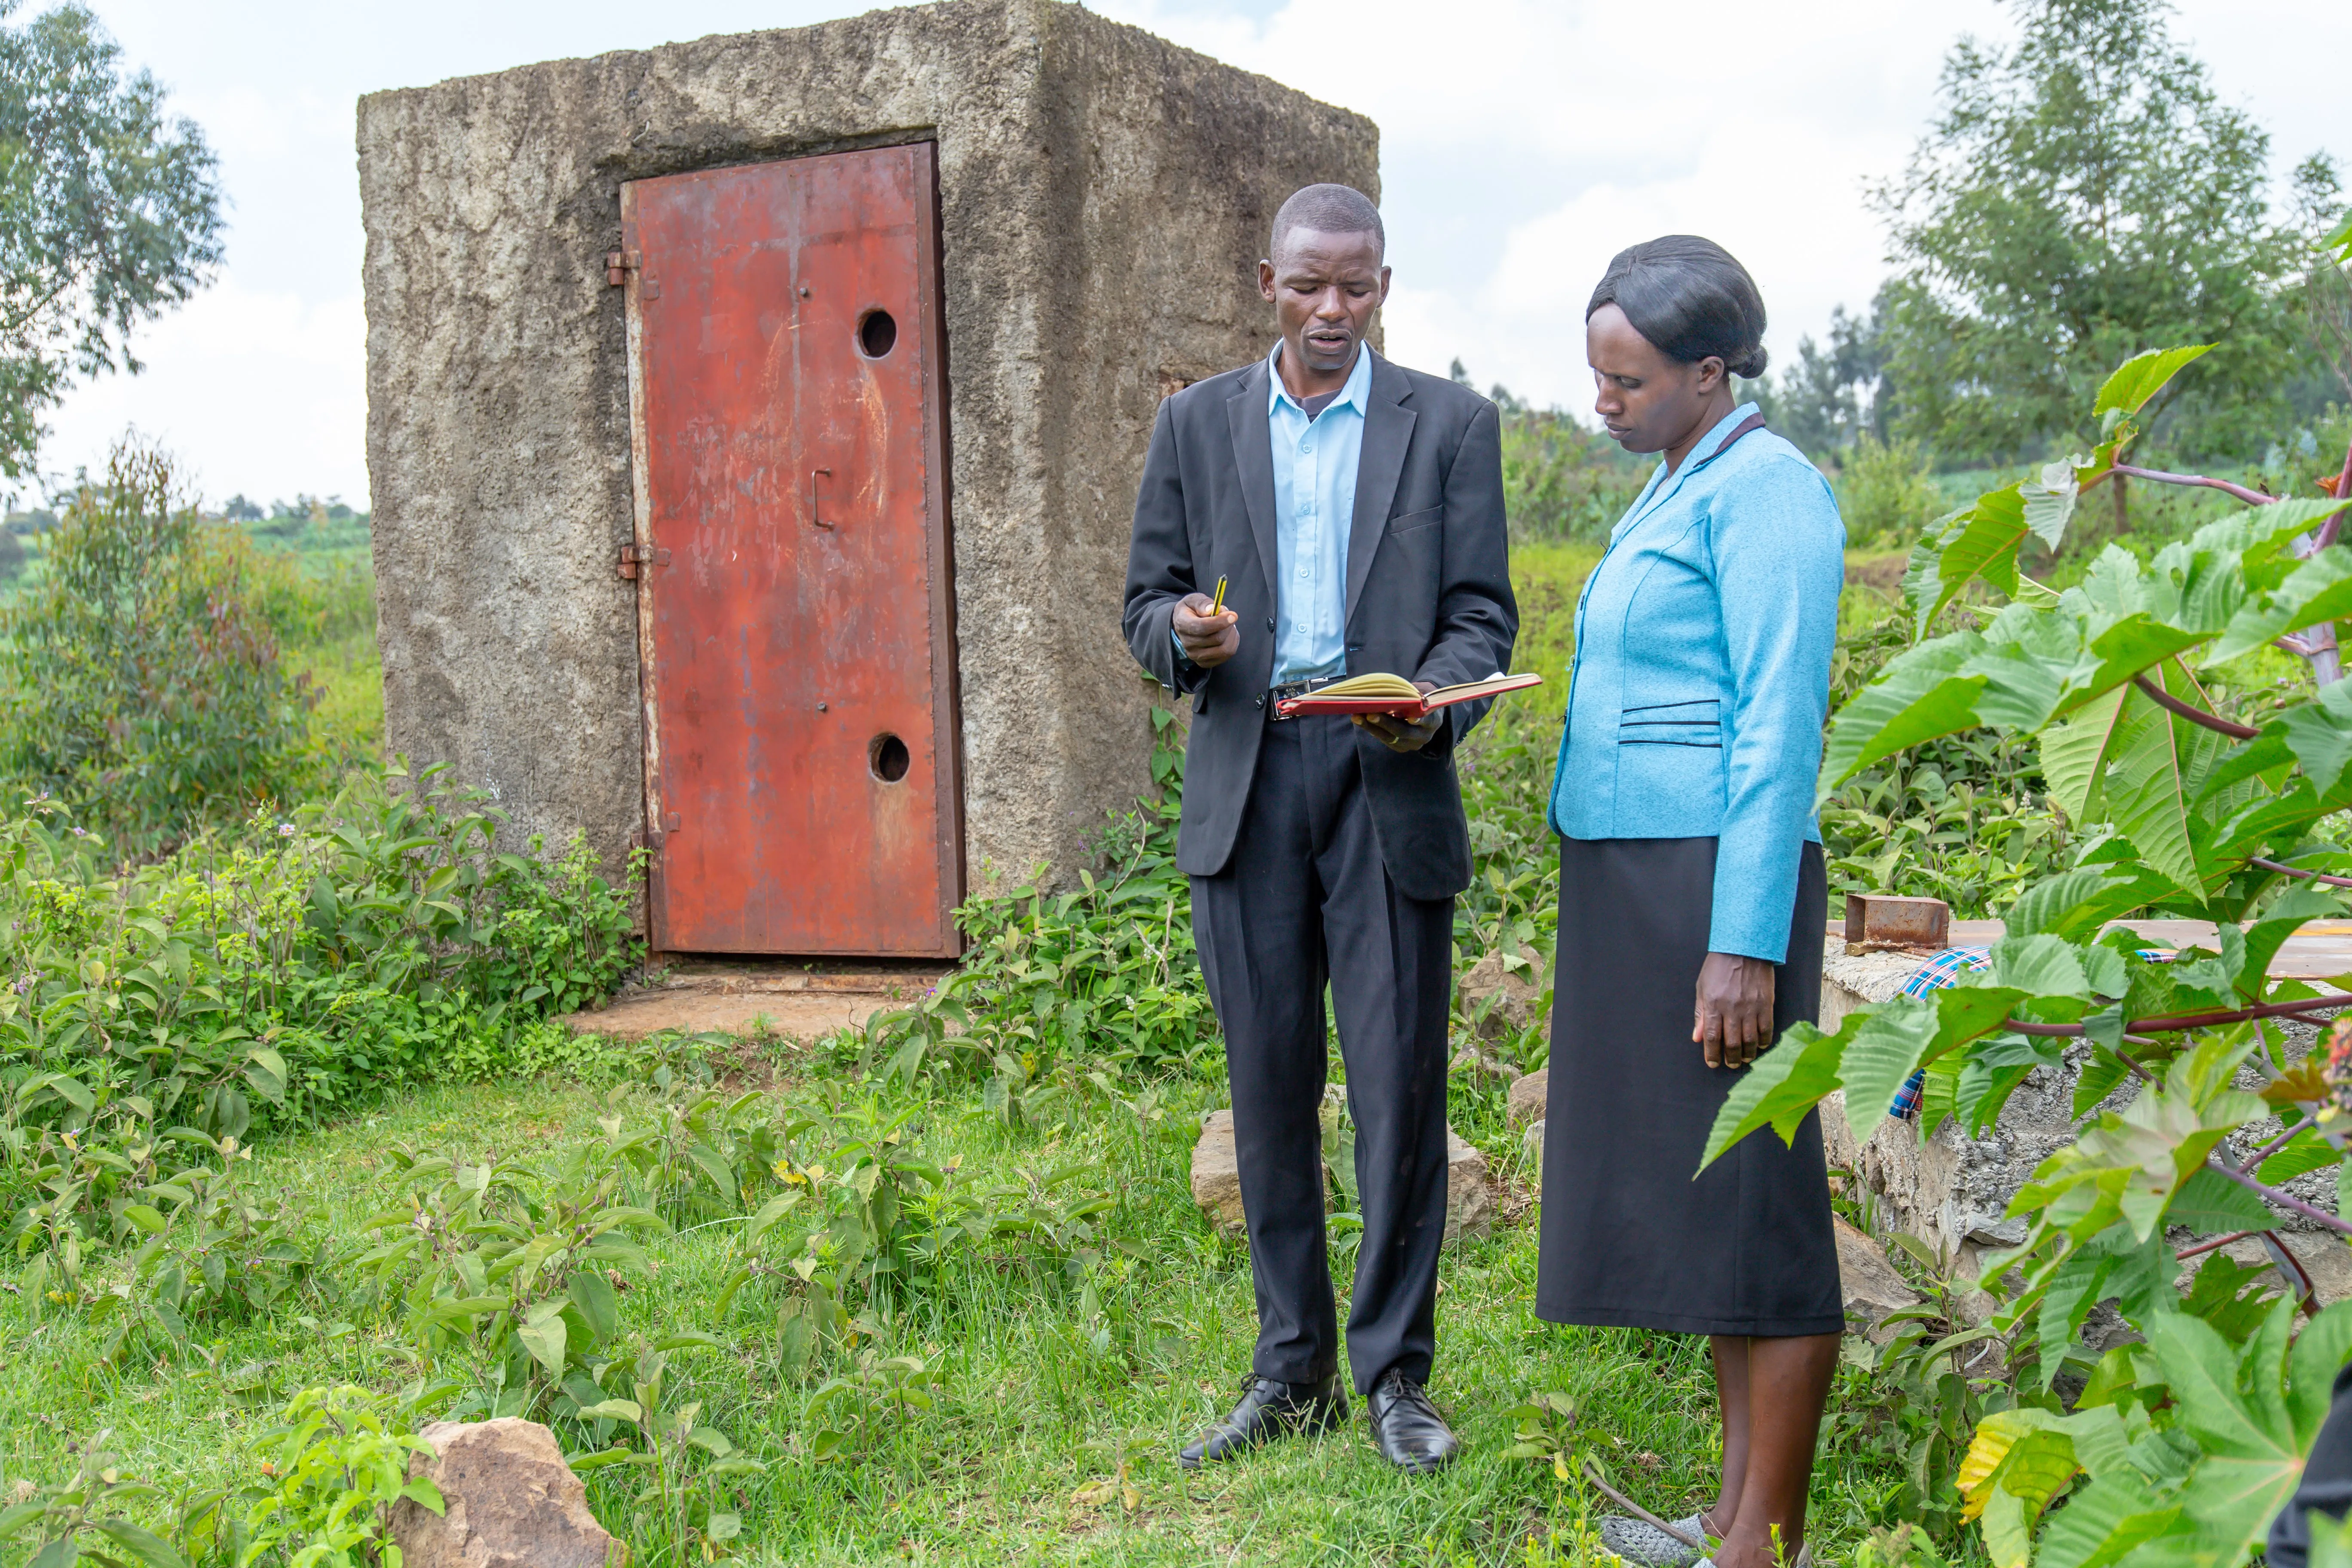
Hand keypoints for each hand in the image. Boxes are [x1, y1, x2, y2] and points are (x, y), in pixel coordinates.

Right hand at [1173, 593, 1238, 667]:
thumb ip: (1202, 603)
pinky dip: (1232, 643)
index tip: (1233, 615)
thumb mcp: (1194, 600)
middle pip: (1216, 639)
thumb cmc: (1192, 610)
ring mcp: (1195, 655)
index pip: (1202, 628)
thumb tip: (1211, 609)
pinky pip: (1226, 656)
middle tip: (1229, 616)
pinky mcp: (1205, 662)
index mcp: (1183, 624)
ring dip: (1232, 635)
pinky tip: (1228, 635)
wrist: (1185, 625)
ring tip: (1228, 625)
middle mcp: (1187, 643)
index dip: (1219, 622)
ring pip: (1224, 649)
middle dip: (1228, 626)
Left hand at [1354, 682, 1443, 752]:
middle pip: (1404, 732)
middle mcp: (1424, 736)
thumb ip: (1411, 696)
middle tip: (1370, 714)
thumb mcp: (1420, 693)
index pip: (1427, 721)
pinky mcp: (1401, 747)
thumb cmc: (1420, 697)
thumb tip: (1393, 695)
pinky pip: (1385, 740)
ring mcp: (1412, 744)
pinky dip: (1372, 730)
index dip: (1419, 720)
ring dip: (1372, 728)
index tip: (1411, 719)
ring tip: (1357, 717)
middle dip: (1385, 723)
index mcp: (1433, 721)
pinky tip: (1360, 721)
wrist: (1424, 710)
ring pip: (1391, 739)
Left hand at [1693, 951, 1776, 1068]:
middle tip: (1731, 1065)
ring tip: (1745, 1059)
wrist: (1744, 948)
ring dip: (1747, 1053)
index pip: (1712, 1037)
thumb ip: (1700, 1014)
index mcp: (1714, 1005)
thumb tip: (1697, 1038)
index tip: (1712, 1063)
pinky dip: (1763, 1041)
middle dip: (1731, 1058)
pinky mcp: (1766, 1004)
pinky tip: (1759, 1046)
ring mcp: (1751, 1007)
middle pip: (1732, 1043)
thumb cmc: (1719, 966)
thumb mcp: (1702, 988)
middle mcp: (1732, 1009)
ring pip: (1750, 1039)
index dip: (1711, 1054)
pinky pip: (1766, 1029)